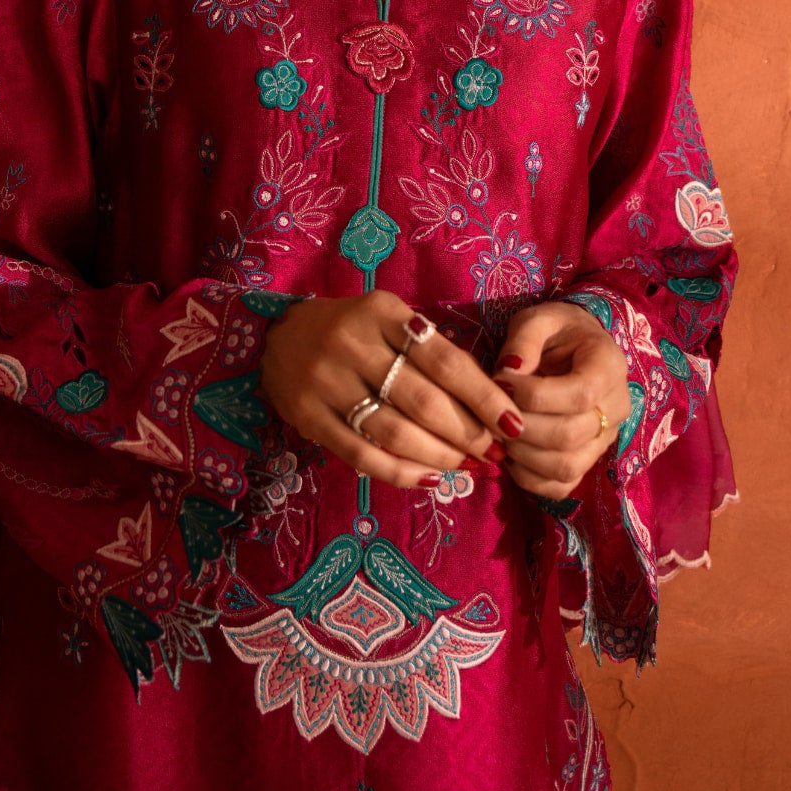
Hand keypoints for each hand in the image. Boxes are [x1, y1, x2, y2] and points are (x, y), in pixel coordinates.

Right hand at [259, 290, 526, 489]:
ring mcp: (326, 380)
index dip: (484, 396)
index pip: (446, 359)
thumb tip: (490, 402)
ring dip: (439, 455)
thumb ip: (432, 351)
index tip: (513, 423)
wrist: (277, 335)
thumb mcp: (390, 320)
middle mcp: (353, 343)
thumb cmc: (352, 329)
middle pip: (424, 400)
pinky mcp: (308, 415)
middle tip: (492, 452)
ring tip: (465, 466)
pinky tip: (429, 479)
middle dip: (467, 433)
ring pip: (395, 431)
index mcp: (383, 312)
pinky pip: (361, 453)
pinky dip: (401, 472)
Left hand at [492, 300, 630, 498]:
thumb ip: (524, 339)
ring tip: (498, 430)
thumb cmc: (555, 331)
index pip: (580, 395)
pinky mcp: (587, 461)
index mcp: (609, 366)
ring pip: (566, 466)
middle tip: (493, 410)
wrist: (575, 348)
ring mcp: (604, 440)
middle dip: (522, 426)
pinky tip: (509, 453)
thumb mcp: (538, 319)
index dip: (535, 395)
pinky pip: (560, 486)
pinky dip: (528, 478)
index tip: (502, 381)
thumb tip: (509, 372)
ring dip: (522, 454)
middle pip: (571, 435)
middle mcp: (616, 408)